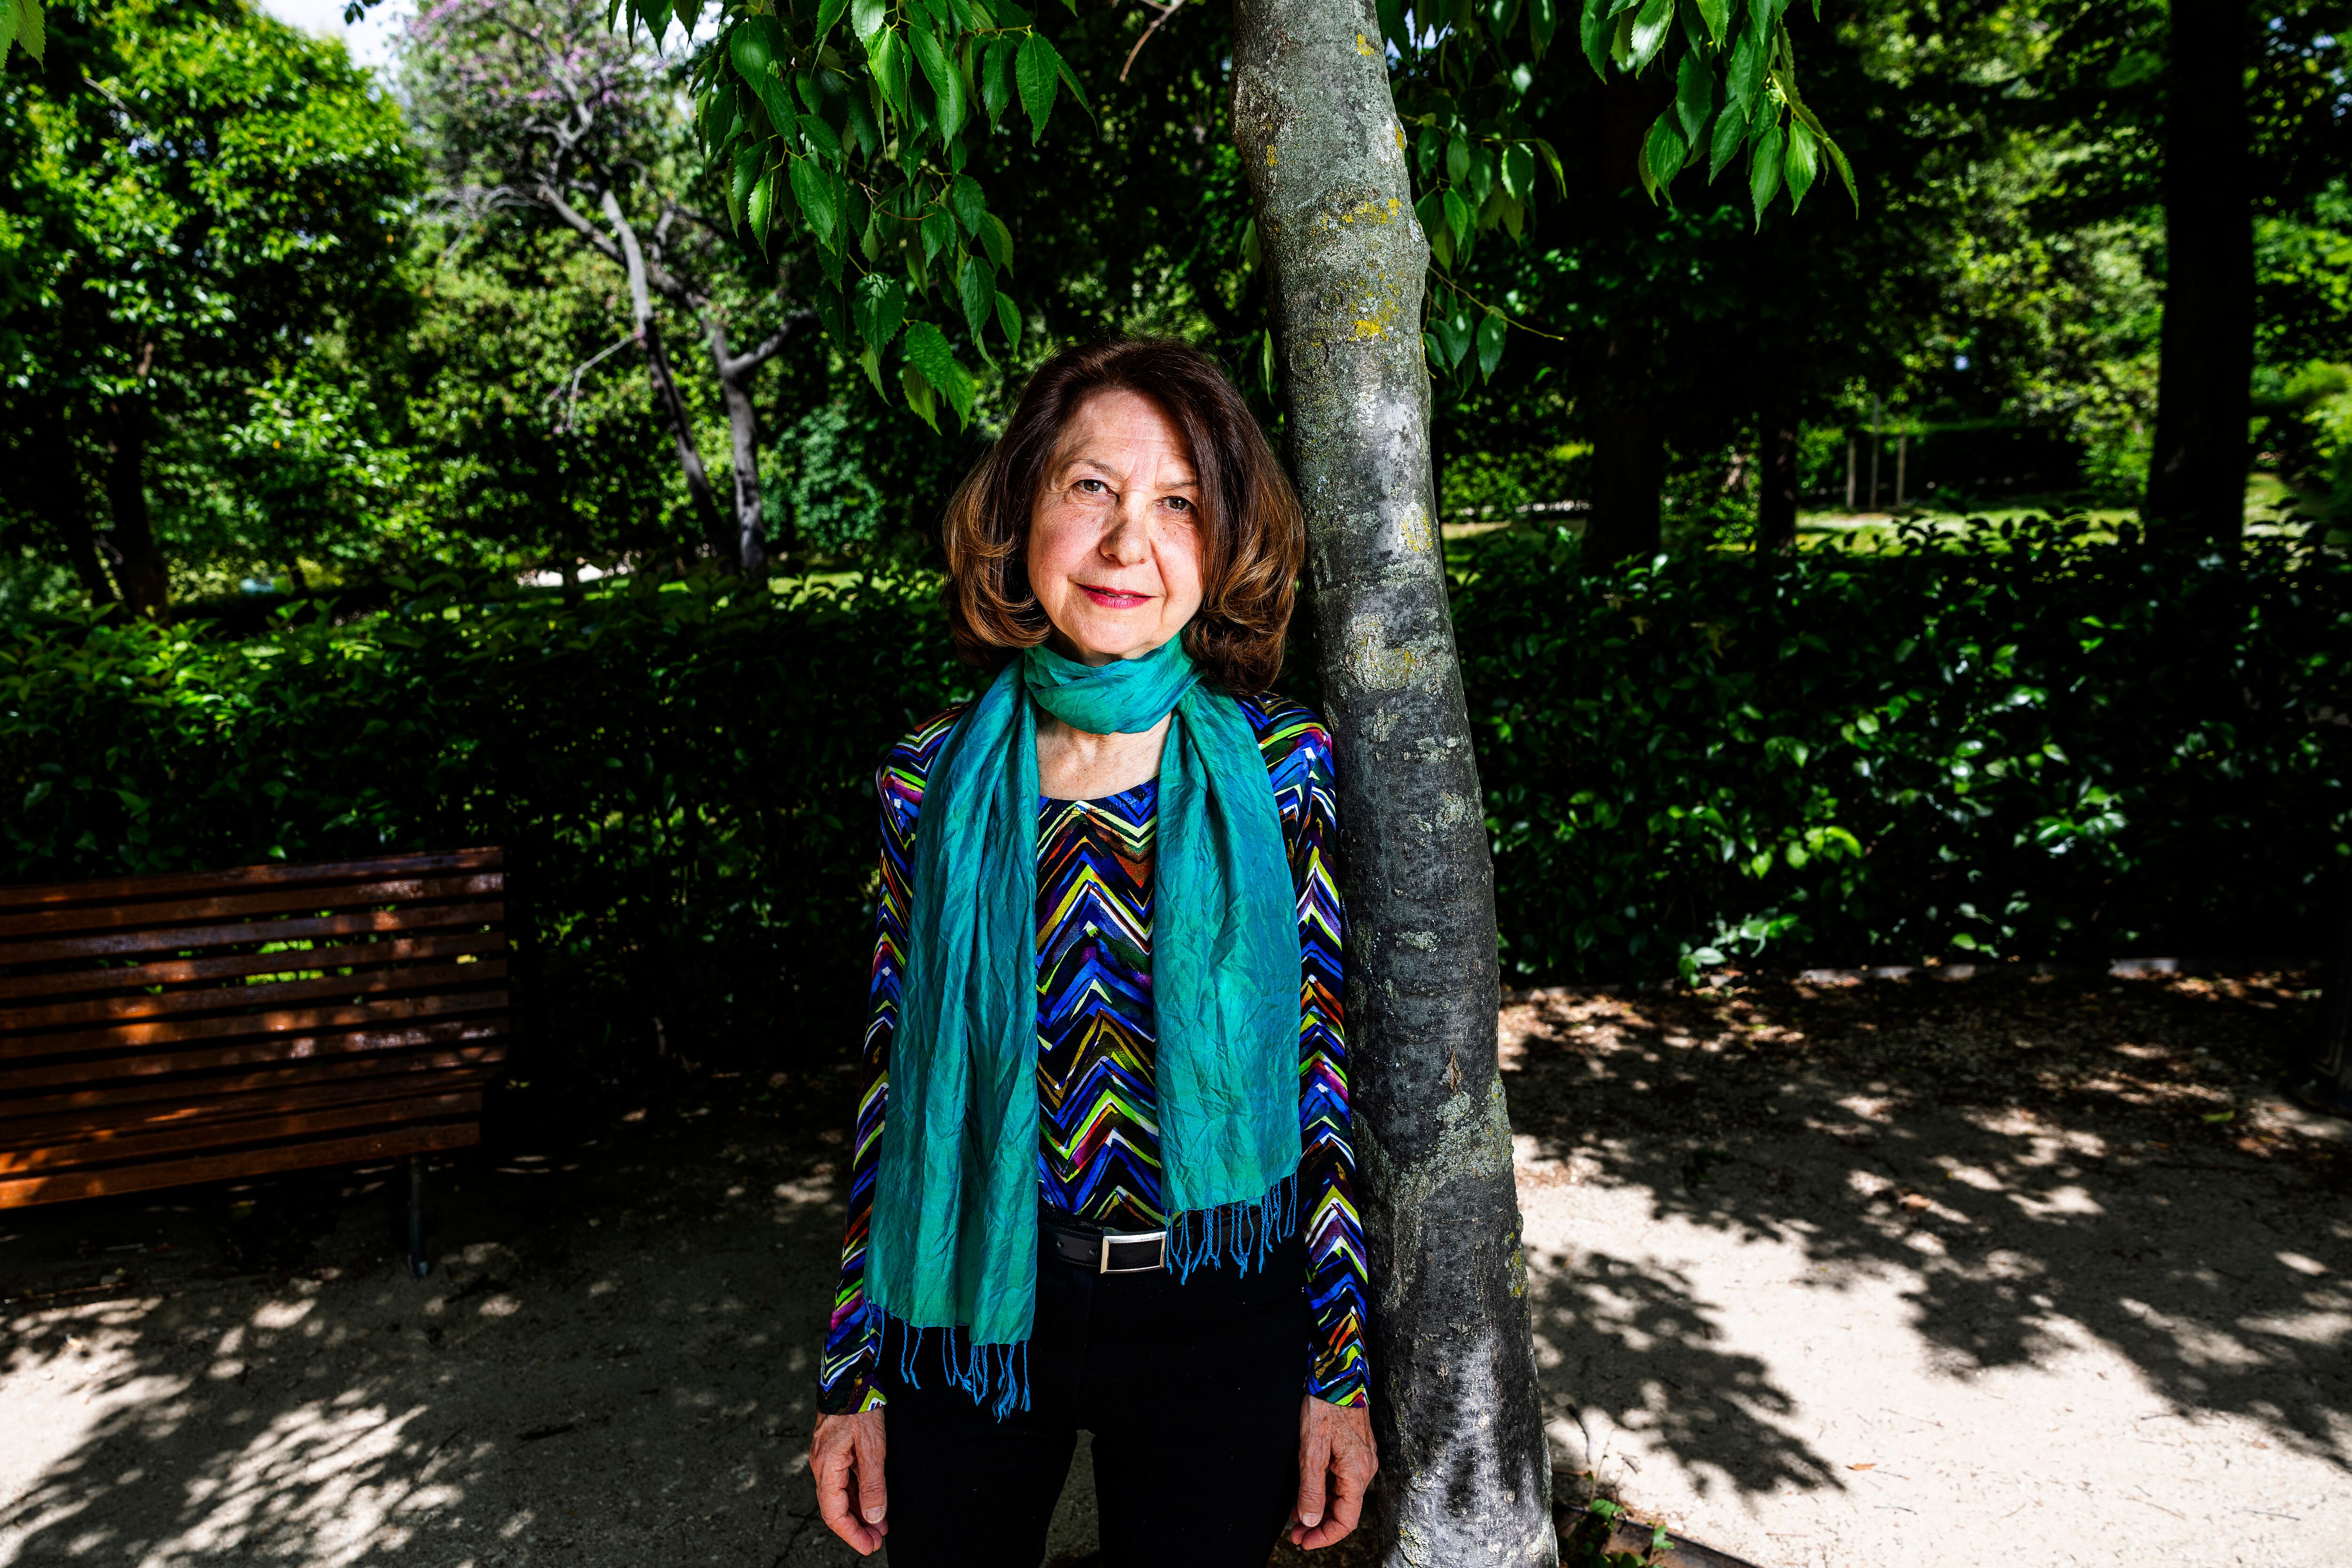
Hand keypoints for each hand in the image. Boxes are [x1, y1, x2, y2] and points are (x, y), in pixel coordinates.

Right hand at [810, 1409, 888, 1554]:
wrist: (852, 1374)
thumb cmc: (861, 1406)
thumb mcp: (873, 1447)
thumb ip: (873, 1484)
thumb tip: (875, 1517)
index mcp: (826, 1467)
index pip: (834, 1513)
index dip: (851, 1534)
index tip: (869, 1546)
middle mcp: (822, 1466)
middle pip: (835, 1507)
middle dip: (857, 1527)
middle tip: (878, 1540)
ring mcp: (827, 1458)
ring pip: (841, 1495)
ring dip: (859, 1512)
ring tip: (880, 1525)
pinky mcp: (836, 1450)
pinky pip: (844, 1480)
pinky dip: (858, 1494)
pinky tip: (873, 1501)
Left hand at [1289, 1395, 1376, 1549]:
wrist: (1337, 1373)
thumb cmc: (1325, 1407)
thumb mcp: (1311, 1450)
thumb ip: (1311, 1487)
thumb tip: (1310, 1519)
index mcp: (1358, 1473)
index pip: (1347, 1520)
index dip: (1325, 1536)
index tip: (1303, 1541)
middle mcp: (1365, 1469)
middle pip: (1345, 1510)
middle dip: (1319, 1525)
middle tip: (1294, 1534)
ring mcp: (1361, 1459)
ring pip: (1342, 1496)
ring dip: (1320, 1509)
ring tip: (1295, 1518)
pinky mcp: (1354, 1450)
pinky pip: (1341, 1480)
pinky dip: (1324, 1492)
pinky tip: (1306, 1494)